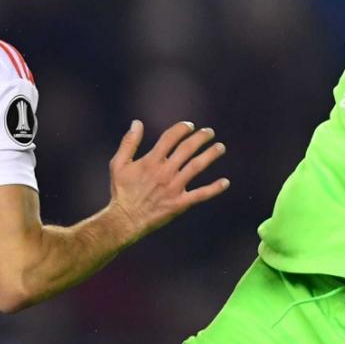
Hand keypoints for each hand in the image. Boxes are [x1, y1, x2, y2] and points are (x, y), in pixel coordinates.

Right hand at [106, 120, 228, 241]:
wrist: (124, 221)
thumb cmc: (121, 192)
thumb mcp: (118, 164)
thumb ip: (129, 142)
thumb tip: (137, 122)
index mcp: (151, 161)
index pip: (170, 138)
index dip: (181, 129)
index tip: (190, 126)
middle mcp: (164, 172)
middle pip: (187, 149)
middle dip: (200, 138)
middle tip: (209, 132)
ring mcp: (174, 188)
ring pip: (196, 167)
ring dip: (210, 155)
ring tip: (220, 147)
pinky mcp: (179, 203)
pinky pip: (200, 194)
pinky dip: (214, 188)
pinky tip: (225, 182)